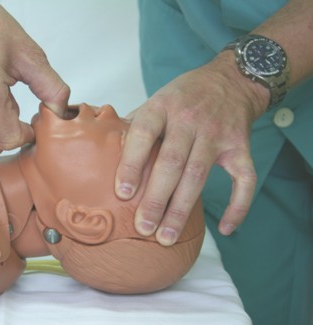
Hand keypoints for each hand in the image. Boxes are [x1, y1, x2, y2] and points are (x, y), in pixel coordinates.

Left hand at [115, 51, 269, 245]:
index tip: (122, 194)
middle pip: (171, 163)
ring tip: (166, 236)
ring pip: (198, 175)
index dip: (132, 164)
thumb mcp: (155, 100)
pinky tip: (225, 228)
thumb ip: (134, 127)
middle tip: (143, 228)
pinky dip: (238, 205)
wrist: (230, 80)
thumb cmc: (183, 96)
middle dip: (156, 198)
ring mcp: (217, 133)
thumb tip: (106, 155)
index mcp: (162, 107)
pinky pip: (243, 179)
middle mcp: (189, 119)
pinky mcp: (240, 146)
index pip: (143, 134)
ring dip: (181, 209)